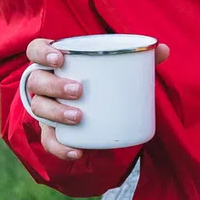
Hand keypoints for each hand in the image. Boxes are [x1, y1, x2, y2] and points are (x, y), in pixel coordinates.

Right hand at [24, 38, 169, 160]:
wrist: (90, 102)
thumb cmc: (100, 75)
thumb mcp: (113, 63)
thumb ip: (137, 55)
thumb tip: (164, 49)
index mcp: (53, 59)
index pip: (35, 50)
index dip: (42, 52)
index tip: (60, 58)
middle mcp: (42, 82)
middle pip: (37, 80)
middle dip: (55, 86)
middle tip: (79, 90)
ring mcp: (43, 106)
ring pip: (39, 108)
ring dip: (56, 113)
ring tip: (79, 116)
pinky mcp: (49, 129)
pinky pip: (49, 140)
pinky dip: (61, 147)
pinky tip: (77, 151)